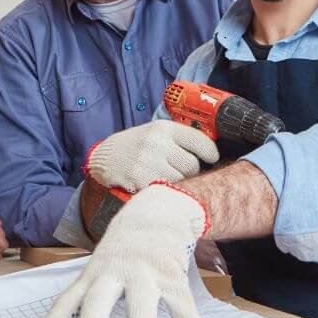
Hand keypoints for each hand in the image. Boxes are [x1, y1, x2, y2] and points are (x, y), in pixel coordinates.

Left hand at [33, 183, 209, 317]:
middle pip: (98, 302)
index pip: (67, 302)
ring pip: (140, 304)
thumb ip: (93, 293)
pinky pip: (181, 304)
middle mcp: (116, 273)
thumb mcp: (102, 264)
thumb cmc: (126, 247)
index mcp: (94, 274)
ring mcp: (146, 273)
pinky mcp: (172, 274)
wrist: (160, 209)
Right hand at [85, 120, 218, 191]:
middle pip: (192, 165)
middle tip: (182, 170)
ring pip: (181, 179)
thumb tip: (210, 149)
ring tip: (167, 176)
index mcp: (164, 129)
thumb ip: (179, 138)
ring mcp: (148, 162)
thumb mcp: (156, 132)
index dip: (210, 152)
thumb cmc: (136, 144)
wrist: (104, 156)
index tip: (213, 158)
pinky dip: (165, 189)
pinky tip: (157, 183)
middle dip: (191, 170)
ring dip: (179, 181)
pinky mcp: (139, 180)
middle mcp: (157, 143)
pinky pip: (165, 189)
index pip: (198, 140)